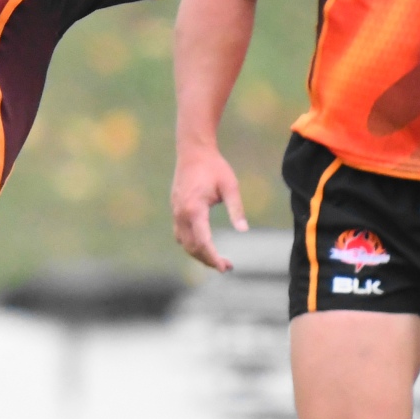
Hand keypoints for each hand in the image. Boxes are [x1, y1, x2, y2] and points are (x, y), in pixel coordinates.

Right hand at [171, 145, 247, 271]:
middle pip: (192, 247)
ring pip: (184, 243)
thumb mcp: (230, 186)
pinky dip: (191, 244)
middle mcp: (181, 214)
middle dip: (208, 260)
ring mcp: (176, 212)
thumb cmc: (214, 167)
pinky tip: (204, 246)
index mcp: (194, 209)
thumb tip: (243, 230)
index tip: (225, 267)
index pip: (203, 242)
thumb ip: (236, 209)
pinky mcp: (175, 209)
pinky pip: (180, 234)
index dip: (213, 258)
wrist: (193, 151)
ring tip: (217, 260)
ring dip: (199, 254)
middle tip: (227, 267)